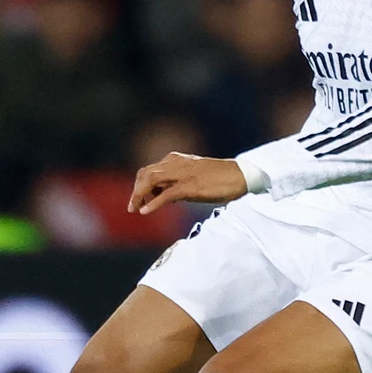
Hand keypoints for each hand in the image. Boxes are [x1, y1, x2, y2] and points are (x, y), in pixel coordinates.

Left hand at [128, 153, 247, 214]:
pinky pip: (166, 194)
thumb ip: (178, 183)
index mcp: (177, 160)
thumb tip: (166, 197)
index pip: (149, 170)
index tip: (137, 199)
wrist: (240, 176)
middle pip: (145, 174)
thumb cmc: (220, 178)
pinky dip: (153, 203)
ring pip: (151, 181)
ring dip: (139, 196)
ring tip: (134, 209)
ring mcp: (183, 173)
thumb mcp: (194, 178)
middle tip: (131, 207)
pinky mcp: (190, 186)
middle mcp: (176, 163)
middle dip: (135, 190)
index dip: (139, 184)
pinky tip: (145, 212)